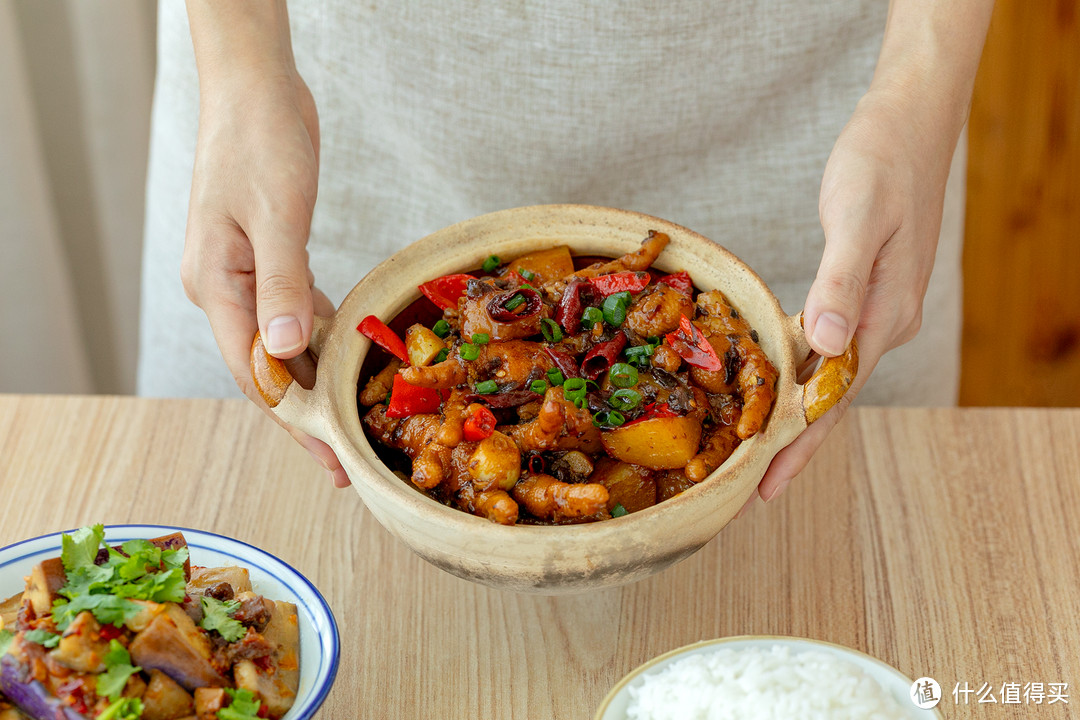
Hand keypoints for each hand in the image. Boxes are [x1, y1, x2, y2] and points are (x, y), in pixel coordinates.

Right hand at [180, 66, 350, 487]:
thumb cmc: (260, 143)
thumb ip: (282, 285)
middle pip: (268, 370)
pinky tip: (344, 363)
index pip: (255, 371)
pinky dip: (320, 341)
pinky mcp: (271, 260)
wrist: (258, 90)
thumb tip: (286, 352)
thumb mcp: (275, 216)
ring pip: (283, 347)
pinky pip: (295, 314)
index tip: (328, 457)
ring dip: (315, 385)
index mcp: (216, 286)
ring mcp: (247, 276)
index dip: (293, 419)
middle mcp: (226, 290)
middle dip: (305, 417)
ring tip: (348, 427)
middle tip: (342, 464)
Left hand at [745, 85, 960, 512]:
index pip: (835, 397)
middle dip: (794, 444)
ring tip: (760, 449)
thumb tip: (826, 344)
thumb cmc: (881, 163)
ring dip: (796, 411)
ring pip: (829, 375)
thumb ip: (843, 281)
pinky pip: (827, 344)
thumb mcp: (859, 218)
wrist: (909, 123)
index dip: (800, 444)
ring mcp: (877, 308)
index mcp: (886, 315)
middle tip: (754, 489)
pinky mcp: (862, 290)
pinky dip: (800, 369)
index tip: (767, 486)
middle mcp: (885, 321)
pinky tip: (778, 380)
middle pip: (832, 398)